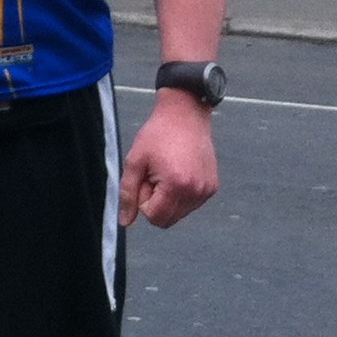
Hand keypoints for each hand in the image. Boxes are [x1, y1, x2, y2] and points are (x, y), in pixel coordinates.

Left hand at [119, 94, 218, 226]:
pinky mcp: (213, 187)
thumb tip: (124, 222)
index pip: (155, 218)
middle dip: (156, 202)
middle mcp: (196, 192)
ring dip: (168, 199)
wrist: (185, 115)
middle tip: (154, 176)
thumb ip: (128, 194)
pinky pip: (191, 204)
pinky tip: (179, 171)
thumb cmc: (157, 135)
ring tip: (167, 171)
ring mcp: (207, 191)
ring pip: (179, 213)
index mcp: (177, 186)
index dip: (144, 202)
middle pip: (168, 219)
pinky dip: (181, 194)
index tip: (146, 179)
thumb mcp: (135, 161)